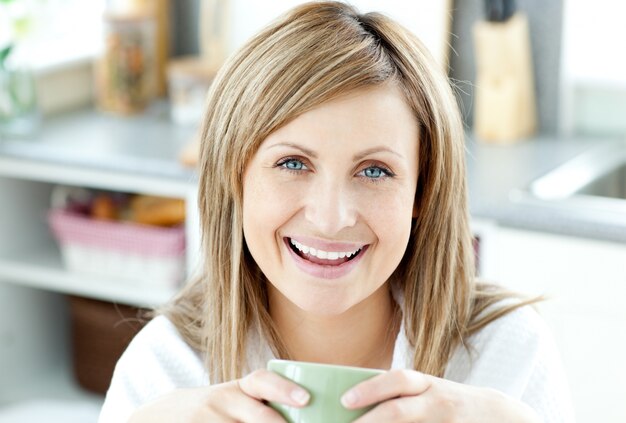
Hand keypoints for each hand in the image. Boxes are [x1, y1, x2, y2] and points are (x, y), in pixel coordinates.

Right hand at [128, 369, 309, 422]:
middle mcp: (222, 400)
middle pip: (259, 417)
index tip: (306, 399)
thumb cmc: (215, 410)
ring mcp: (206, 420)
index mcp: (238, 388)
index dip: (285, 389)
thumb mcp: (234, 399)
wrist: (163, 414)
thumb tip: (309, 410)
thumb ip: (261, 402)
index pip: (262, 381)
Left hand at [341, 369, 541, 422]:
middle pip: (398, 411)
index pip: (396, 381)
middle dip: (370, 421)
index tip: (345, 400)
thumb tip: (360, 401)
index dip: (369, 389)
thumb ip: (402, 392)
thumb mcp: (430, 389)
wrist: (498, 415)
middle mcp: (437, 403)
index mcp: (427, 384)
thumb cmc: (451, 401)